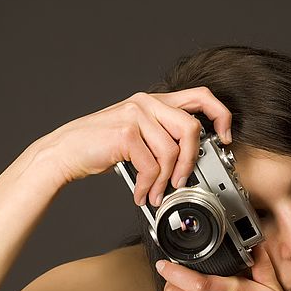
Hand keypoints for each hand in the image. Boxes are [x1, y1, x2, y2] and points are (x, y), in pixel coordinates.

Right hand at [37, 88, 231, 205]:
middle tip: (182, 181)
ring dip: (165, 181)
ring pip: (171, 152)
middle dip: (191, 161)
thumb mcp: (136, 135)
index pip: (200, 97)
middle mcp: (147, 102)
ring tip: (155, 194)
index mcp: (154, 101)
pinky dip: (148, 186)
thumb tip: (189, 160)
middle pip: (191, 128)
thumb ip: (160, 137)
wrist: (66, 151)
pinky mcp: (126, 133)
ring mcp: (135, 115)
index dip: (220, 116)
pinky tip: (141, 193)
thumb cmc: (100, 146)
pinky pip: (151, 166)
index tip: (224, 138)